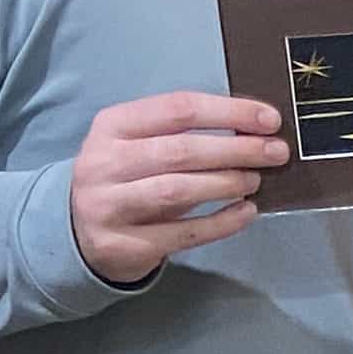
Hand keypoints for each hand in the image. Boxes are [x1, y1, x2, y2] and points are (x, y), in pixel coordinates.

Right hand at [69, 93, 288, 283]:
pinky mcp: (123, 245)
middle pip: (180, 150)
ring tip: (254, 180)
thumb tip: (255, 131)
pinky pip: (182, 234)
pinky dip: (220, 223)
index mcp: (112, 126)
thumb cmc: (125, 177)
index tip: (269, 120)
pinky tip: (246, 213)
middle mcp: (104, 163)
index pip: (177, 109)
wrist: (77, 231)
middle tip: (275, 153)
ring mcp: (109, 206)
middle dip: (236, 150)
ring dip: (226, 184)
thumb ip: (184, 134)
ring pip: (177, 191)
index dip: (229, 112)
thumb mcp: (138, 144)